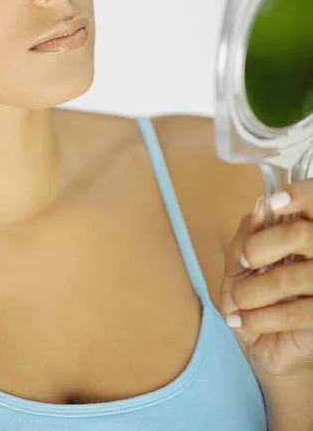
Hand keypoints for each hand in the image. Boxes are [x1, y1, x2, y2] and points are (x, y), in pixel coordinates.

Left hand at [220, 180, 312, 382]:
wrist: (264, 349)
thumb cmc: (254, 297)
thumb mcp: (240, 263)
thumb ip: (249, 234)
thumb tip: (261, 206)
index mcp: (307, 233)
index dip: (301, 196)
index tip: (274, 202)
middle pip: (302, 234)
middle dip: (261, 246)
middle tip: (246, 261)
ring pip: (292, 276)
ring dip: (253, 290)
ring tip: (239, 300)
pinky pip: (295, 313)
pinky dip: (258, 317)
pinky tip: (241, 320)